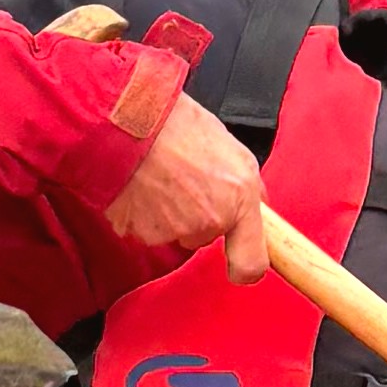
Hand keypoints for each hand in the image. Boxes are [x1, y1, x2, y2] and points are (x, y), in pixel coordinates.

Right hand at [109, 85, 273, 275]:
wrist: (131, 119)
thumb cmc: (179, 125)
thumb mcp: (233, 149)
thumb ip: (247, 186)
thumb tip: (256, 204)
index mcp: (238, 201)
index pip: (251, 265)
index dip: (245, 267)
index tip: (241, 263)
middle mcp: (208, 222)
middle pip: (205, 237)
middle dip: (199, 214)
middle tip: (188, 177)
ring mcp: (172, 231)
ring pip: (175, 231)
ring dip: (170, 210)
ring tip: (164, 173)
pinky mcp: (138, 232)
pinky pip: (146, 227)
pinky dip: (144, 210)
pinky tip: (144, 181)